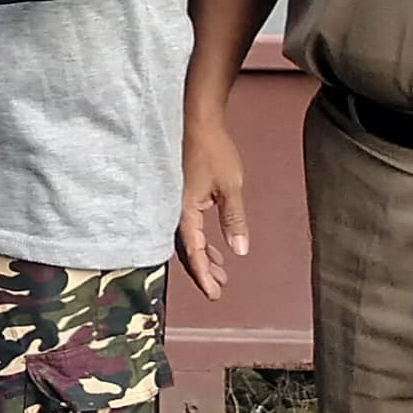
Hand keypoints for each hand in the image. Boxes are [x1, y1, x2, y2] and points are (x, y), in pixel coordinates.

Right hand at [174, 104, 245, 302]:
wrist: (195, 118)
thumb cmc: (213, 149)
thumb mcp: (231, 186)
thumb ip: (234, 220)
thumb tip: (240, 250)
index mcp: (184, 211)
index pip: (193, 252)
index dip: (204, 275)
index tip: (215, 294)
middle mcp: (173, 209)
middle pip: (186, 249)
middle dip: (204, 269)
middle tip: (220, 285)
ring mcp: (173, 201)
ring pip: (185, 238)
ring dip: (202, 254)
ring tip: (221, 268)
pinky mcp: (176, 193)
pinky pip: (185, 224)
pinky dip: (198, 238)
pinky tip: (211, 241)